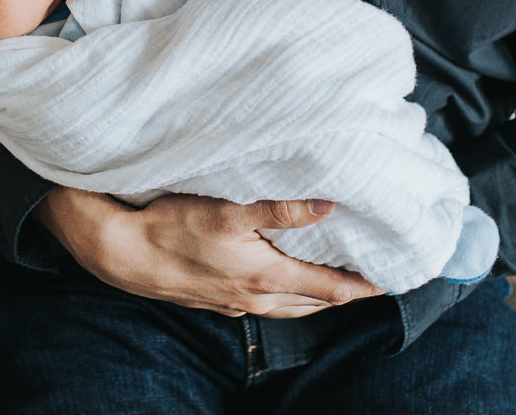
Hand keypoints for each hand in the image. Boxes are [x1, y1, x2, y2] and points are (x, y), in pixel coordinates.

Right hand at [32, 187, 382, 317]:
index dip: (364, 286)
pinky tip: (284, 284)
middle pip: (315, 304)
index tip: (393, 281)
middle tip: (374, 281)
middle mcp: (255, 298)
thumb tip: (330, 206)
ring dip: (318, 299)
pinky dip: (289, 298)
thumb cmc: (173, 226)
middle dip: (347, 294)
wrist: (122, 253)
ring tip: (339, 286)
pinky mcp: (217, 300)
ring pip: (291, 308)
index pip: (330, 288)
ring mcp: (235, 303)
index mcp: (266, 277)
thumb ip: (281, 209)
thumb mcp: (229, 210)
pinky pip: (267, 305)